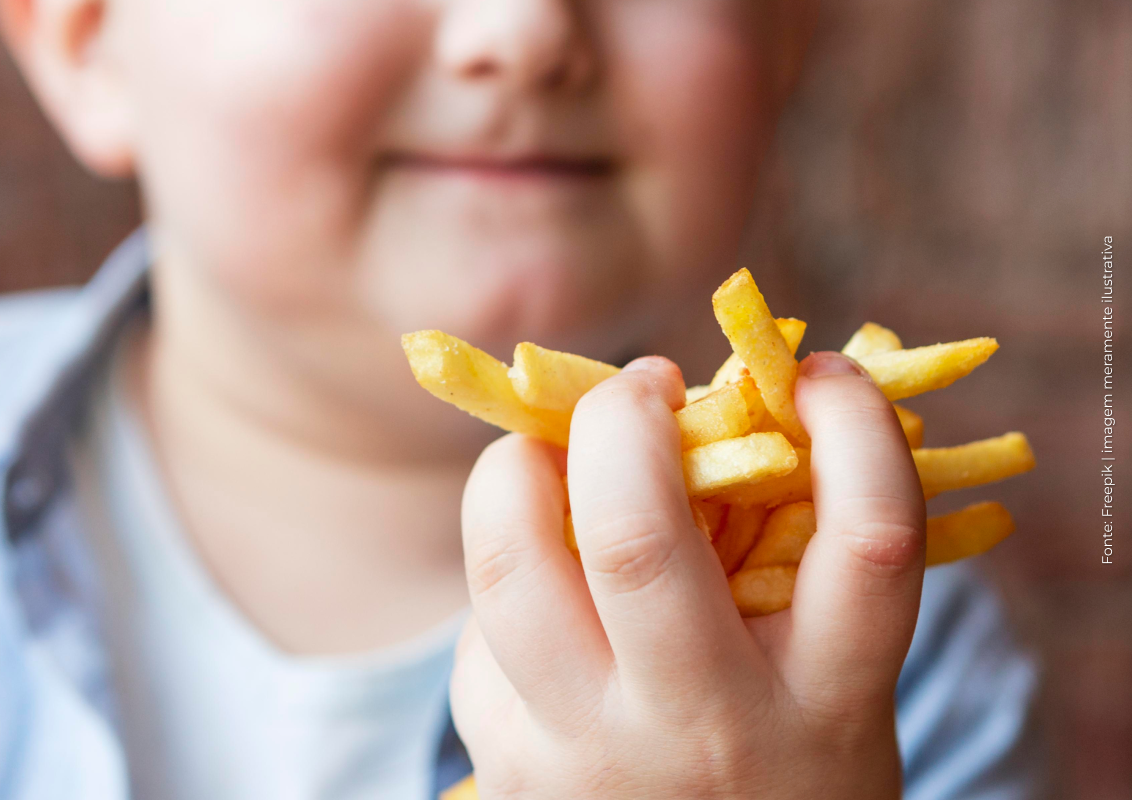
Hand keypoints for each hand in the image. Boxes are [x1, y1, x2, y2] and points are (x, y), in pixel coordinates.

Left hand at [452, 352, 925, 798]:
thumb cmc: (784, 759)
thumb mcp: (833, 683)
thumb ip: (790, 561)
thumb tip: (703, 412)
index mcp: (829, 696)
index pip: (870, 538)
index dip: (855, 424)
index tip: (819, 373)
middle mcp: (707, 728)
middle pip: (634, 539)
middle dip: (621, 421)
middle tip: (643, 390)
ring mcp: (591, 755)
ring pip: (509, 570)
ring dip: (514, 473)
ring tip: (546, 454)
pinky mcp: (510, 769)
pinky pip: (482, 635)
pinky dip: (508, 575)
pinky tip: (545, 587)